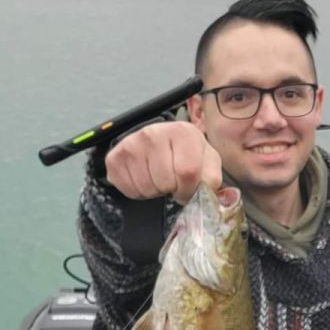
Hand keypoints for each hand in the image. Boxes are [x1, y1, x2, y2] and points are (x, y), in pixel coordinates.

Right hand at [104, 121, 223, 203]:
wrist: (159, 145)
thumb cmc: (187, 155)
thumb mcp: (207, 162)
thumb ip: (213, 179)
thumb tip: (215, 197)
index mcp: (183, 132)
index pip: (187, 172)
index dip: (189, 189)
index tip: (188, 189)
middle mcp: (154, 132)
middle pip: (165, 181)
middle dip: (172, 189)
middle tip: (172, 181)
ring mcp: (131, 143)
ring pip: (146, 187)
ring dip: (155, 191)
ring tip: (158, 178)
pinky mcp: (114, 157)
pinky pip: (129, 189)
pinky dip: (138, 192)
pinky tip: (144, 178)